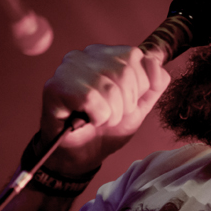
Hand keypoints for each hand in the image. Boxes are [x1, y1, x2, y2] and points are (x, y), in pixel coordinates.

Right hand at [39, 45, 169, 175]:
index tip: (123, 103)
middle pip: (125, 72)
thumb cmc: (107, 128)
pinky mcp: (55, 87)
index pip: (136, 56)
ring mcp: (67, 69)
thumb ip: (155, 83)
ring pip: (110, 88)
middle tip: (110, 115)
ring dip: (111, 114)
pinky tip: (86, 121)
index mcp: (105, 54)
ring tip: (99, 119)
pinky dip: (97, 117)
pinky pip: (91, 99)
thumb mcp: (140, 105)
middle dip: (125, 104)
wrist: (83, 156)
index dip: (137, 87)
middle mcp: (85, 55)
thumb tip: (155, 63)